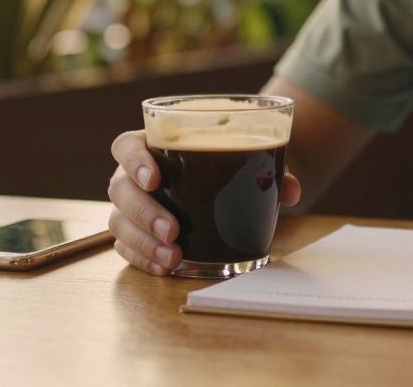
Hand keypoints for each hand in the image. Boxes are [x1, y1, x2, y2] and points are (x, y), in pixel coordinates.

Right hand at [107, 130, 301, 274]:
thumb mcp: (251, 159)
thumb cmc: (233, 164)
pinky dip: (143, 259)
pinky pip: (127, 247)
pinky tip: (165, 267)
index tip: (155, 178)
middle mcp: (135, 175)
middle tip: (173, 230)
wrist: (233, 183)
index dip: (134, 160)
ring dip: (143, 242)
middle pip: (120, 189)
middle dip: (144, 212)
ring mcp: (132, 205)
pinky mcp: (136, 233)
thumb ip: (271, 170)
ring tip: (173, 257)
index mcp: (154, 145)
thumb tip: (292, 191)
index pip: (126, 145)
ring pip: (120, 222)